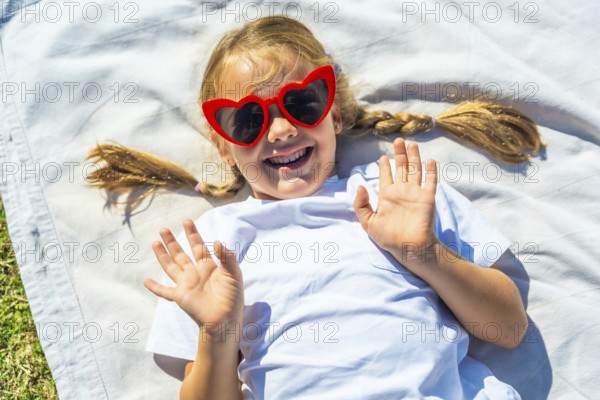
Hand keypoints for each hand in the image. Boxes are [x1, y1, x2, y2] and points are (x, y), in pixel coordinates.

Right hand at [144, 220, 243, 332]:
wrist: (226, 319)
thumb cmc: (233, 297)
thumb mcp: (234, 274)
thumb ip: (227, 258)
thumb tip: (217, 242)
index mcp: (208, 266)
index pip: (198, 246)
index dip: (192, 234)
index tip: (187, 221)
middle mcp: (195, 273)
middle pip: (181, 254)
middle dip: (172, 242)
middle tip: (163, 229)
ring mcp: (186, 284)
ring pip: (171, 267)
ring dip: (162, 256)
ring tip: (155, 243)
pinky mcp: (180, 297)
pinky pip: (165, 291)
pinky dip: (155, 287)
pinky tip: (146, 281)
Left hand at [353, 138, 438, 264]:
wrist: (409, 247)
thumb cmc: (388, 237)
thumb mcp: (368, 222)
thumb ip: (361, 204)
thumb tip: (360, 186)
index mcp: (387, 195)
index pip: (386, 176)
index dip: (384, 166)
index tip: (382, 157)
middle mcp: (401, 191)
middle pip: (401, 168)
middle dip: (399, 154)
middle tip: (398, 140)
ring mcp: (415, 193)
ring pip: (415, 170)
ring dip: (414, 157)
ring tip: (412, 144)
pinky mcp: (427, 197)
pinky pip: (430, 181)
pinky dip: (431, 171)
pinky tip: (430, 160)